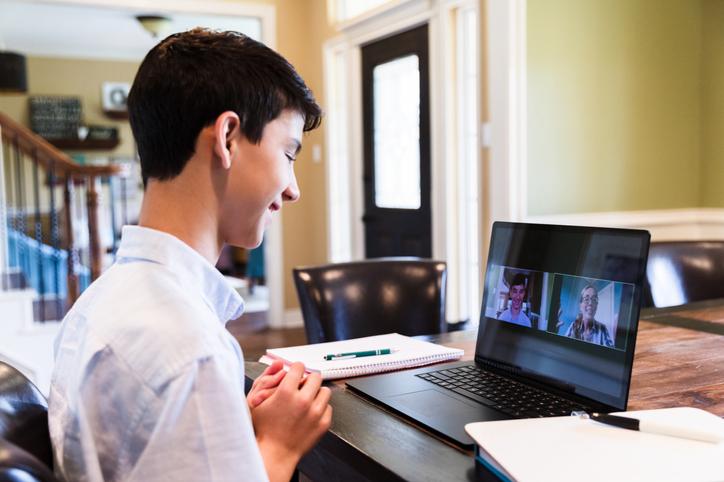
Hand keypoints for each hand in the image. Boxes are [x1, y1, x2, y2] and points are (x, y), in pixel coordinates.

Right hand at [252, 362, 331, 481]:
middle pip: (315, 376)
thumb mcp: (257, 402)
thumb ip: (267, 380)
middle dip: (308, 380)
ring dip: (316, 394)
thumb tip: (279, 366)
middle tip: (301, 387)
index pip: (299, 367)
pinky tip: (309, 414)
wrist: (275, 453)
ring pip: (325, 391)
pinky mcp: (323, 423)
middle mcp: (303, 400)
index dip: (296, 369)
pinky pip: (328, 407)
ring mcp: (315, 412)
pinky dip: (320, 409)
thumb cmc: (265, 429)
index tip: (295, 373)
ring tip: (306, 401)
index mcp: (286, 392)